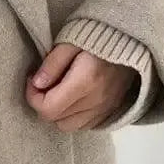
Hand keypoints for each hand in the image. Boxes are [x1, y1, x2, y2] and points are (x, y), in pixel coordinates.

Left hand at [24, 43, 138, 131]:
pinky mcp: (110, 111)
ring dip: (57, 112)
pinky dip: (73, 116)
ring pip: (69, 126)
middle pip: (56, 120)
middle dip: (42, 103)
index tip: (32, 80)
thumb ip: (52, 64)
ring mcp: (105, 109)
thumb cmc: (97, 36)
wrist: (131, 41)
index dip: (32, 96)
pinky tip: (72, 97)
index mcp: (85, 82)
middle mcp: (96, 101)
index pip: (48, 108)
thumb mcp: (70, 42)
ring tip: (56, 91)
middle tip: (42, 83)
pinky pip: (85, 125)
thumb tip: (36, 83)